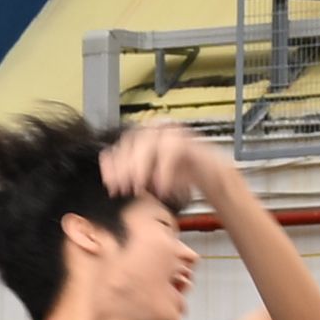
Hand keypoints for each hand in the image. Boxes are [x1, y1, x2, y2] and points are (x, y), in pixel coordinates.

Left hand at [104, 119, 230, 215]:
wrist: (211, 177)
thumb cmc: (179, 176)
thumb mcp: (148, 178)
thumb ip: (128, 174)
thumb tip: (107, 174)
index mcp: (144, 136)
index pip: (121, 145)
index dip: (113, 166)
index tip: (110, 184)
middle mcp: (157, 129)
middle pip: (132, 141)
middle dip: (124, 167)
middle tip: (122, 189)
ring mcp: (173, 132)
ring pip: (149, 142)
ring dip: (140, 167)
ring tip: (138, 187)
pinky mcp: (189, 140)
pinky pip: (172, 150)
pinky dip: (163, 171)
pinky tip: (161, 188)